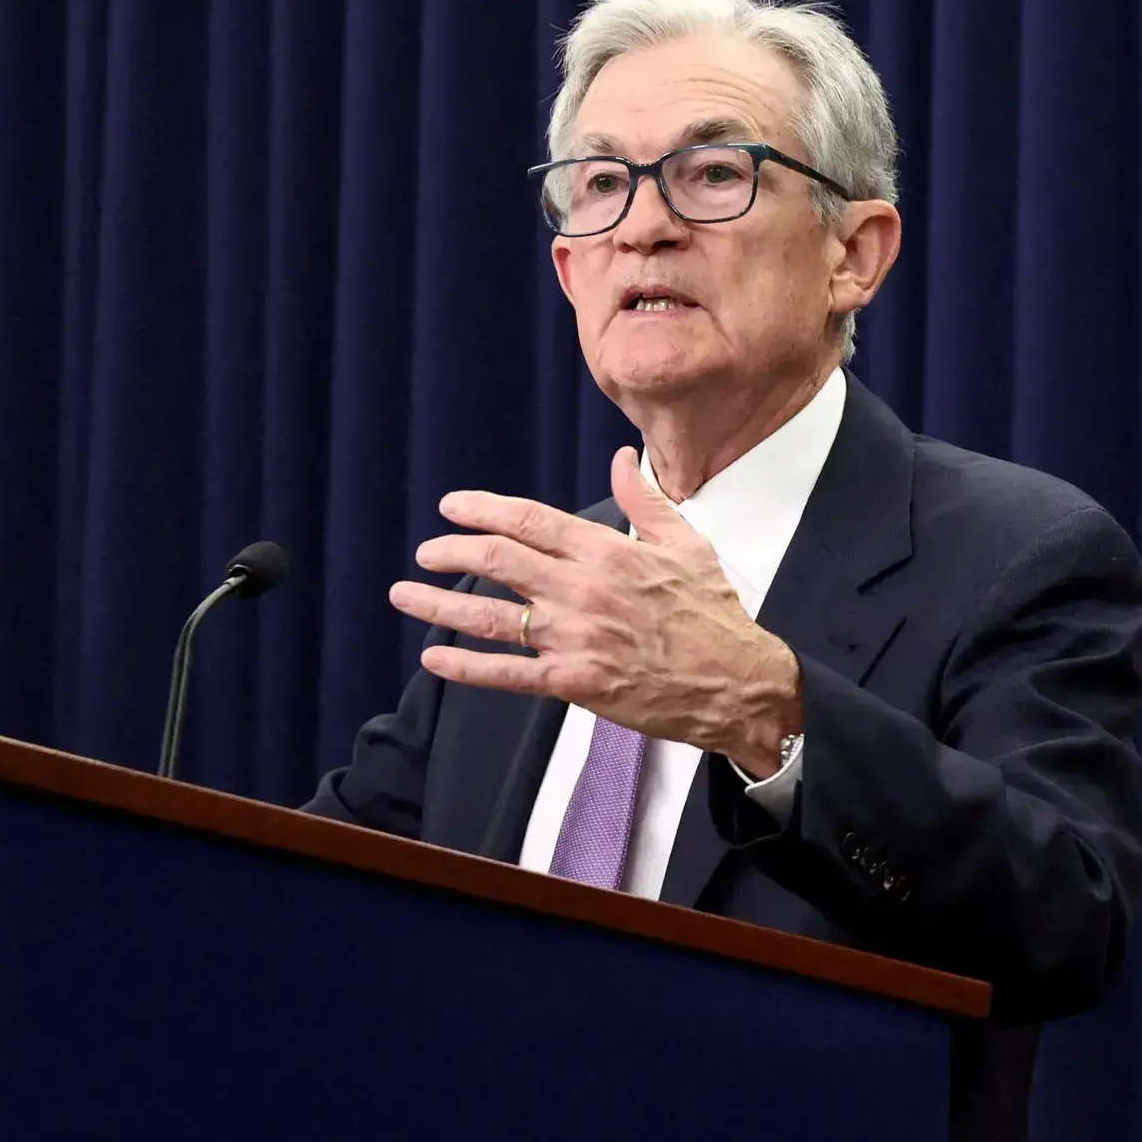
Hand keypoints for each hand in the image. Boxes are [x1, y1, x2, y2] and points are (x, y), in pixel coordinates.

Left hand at [389, 449, 800, 776]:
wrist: (736, 682)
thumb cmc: (713, 613)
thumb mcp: (687, 544)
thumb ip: (645, 501)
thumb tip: (623, 457)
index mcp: (609, 551)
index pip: (530, 521)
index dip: (483, 510)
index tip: (451, 507)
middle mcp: (585, 589)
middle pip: (500, 562)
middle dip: (452, 552)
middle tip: (427, 551)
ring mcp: (576, 638)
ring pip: (493, 617)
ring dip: (440, 605)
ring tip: (405, 595)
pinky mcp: (575, 683)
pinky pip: (508, 674)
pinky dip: (466, 666)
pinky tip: (434, 657)